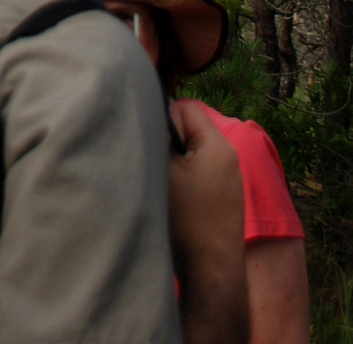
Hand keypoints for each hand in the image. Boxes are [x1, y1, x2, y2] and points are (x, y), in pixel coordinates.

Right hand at [169, 99, 247, 343]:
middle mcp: (230, 157)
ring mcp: (230, 180)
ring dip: (177, 162)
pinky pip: (201, 173)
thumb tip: (150, 113)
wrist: (211, 274)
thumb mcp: (164, 170)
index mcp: (218, 144)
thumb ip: (158, 135)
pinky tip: (175, 199)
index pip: (185, 106)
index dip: (162, 117)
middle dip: (170, 140)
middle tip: (154, 162)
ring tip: (164, 183)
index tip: (150, 141)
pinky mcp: (226, 200)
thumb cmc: (185, 219)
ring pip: (194, 152)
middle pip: (191, 129)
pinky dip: (186, 180)